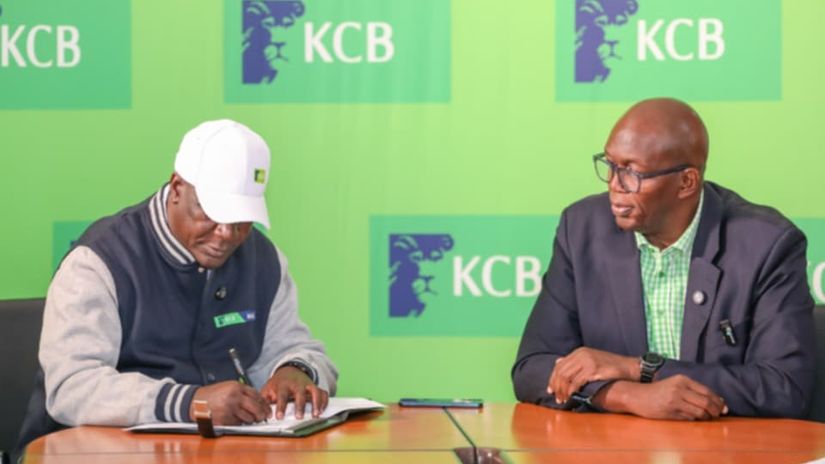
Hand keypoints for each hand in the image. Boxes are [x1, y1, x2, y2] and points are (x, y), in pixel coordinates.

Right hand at [189, 381, 269, 424]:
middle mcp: (234, 397)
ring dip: (250, 420)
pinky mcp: (225, 419)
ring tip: (247, 418)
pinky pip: (238, 424)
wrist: (195, 402)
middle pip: (255, 407)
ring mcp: (229, 409)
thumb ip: (242, 392)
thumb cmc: (211, 395)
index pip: (256, 395)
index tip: (267, 408)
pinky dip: (239, 423)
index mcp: (236, 387)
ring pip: (248, 418)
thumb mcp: (228, 387)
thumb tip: (257, 400)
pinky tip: (234, 420)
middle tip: (264, 417)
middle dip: (262, 414)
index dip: (264, 403)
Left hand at [261, 366, 328, 419]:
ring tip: (316, 414)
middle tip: (299, 417)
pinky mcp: (315, 387)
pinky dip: (324, 401)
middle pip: (300, 393)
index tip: (279, 417)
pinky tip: (322, 410)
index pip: (282, 395)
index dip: (280, 406)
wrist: (289, 370)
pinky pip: (323, 393)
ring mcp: (308, 384)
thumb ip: (264, 401)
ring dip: (316, 403)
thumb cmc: (278, 383)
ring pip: (315, 392)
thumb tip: (262, 414)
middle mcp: (297, 384)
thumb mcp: (268, 388)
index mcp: (284, 384)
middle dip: (300, 406)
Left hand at [548, 347, 637, 402]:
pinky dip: (571, 391)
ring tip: (563, 400)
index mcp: (579, 352)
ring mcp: (587, 361)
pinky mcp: (593, 369)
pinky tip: (572, 397)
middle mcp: (581, 354)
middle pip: (561, 372)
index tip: (550, 390)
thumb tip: (557, 362)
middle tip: (556, 398)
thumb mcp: (591, 360)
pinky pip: (576, 382)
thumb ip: (575, 362)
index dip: (553, 379)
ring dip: (563, 391)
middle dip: (556, 387)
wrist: (630, 368)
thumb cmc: (611, 367)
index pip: (559, 366)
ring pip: (566, 377)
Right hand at [595, 375, 727, 419]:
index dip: (718, 400)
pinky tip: (695, 419)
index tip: (724, 407)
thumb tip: (715, 400)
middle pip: (706, 402)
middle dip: (716, 410)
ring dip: (707, 417)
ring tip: (708, 418)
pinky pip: (689, 417)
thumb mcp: (674, 384)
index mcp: (682, 379)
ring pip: (700, 411)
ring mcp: (675, 400)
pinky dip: (696, 419)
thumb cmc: (657, 391)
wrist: (637, 395)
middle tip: (719, 414)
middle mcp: (679, 388)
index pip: (707, 391)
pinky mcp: (671, 411)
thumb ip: (691, 390)